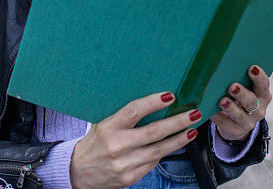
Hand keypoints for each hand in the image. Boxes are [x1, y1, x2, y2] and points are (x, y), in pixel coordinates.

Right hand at [70, 92, 199, 188]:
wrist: (79, 172)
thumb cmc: (93, 144)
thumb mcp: (102, 125)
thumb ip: (123, 118)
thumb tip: (151, 104)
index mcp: (108, 127)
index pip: (134, 111)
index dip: (154, 102)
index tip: (170, 96)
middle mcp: (117, 145)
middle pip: (154, 132)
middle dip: (177, 122)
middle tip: (193, 113)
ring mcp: (125, 163)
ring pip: (159, 150)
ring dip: (179, 139)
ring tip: (192, 130)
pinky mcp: (130, 177)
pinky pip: (153, 163)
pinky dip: (165, 153)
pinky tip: (174, 145)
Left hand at [210, 65, 271, 141]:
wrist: (236, 122)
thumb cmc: (238, 96)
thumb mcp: (244, 88)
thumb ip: (238, 77)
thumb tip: (220, 61)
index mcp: (262, 95)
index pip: (264, 85)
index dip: (259, 77)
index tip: (252, 68)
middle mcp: (259, 109)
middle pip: (251, 101)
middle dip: (242, 93)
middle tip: (232, 86)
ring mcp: (248, 122)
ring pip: (240, 115)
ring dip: (230, 108)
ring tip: (222, 101)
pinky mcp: (236, 130)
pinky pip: (225, 124)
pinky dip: (217, 117)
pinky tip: (208, 111)